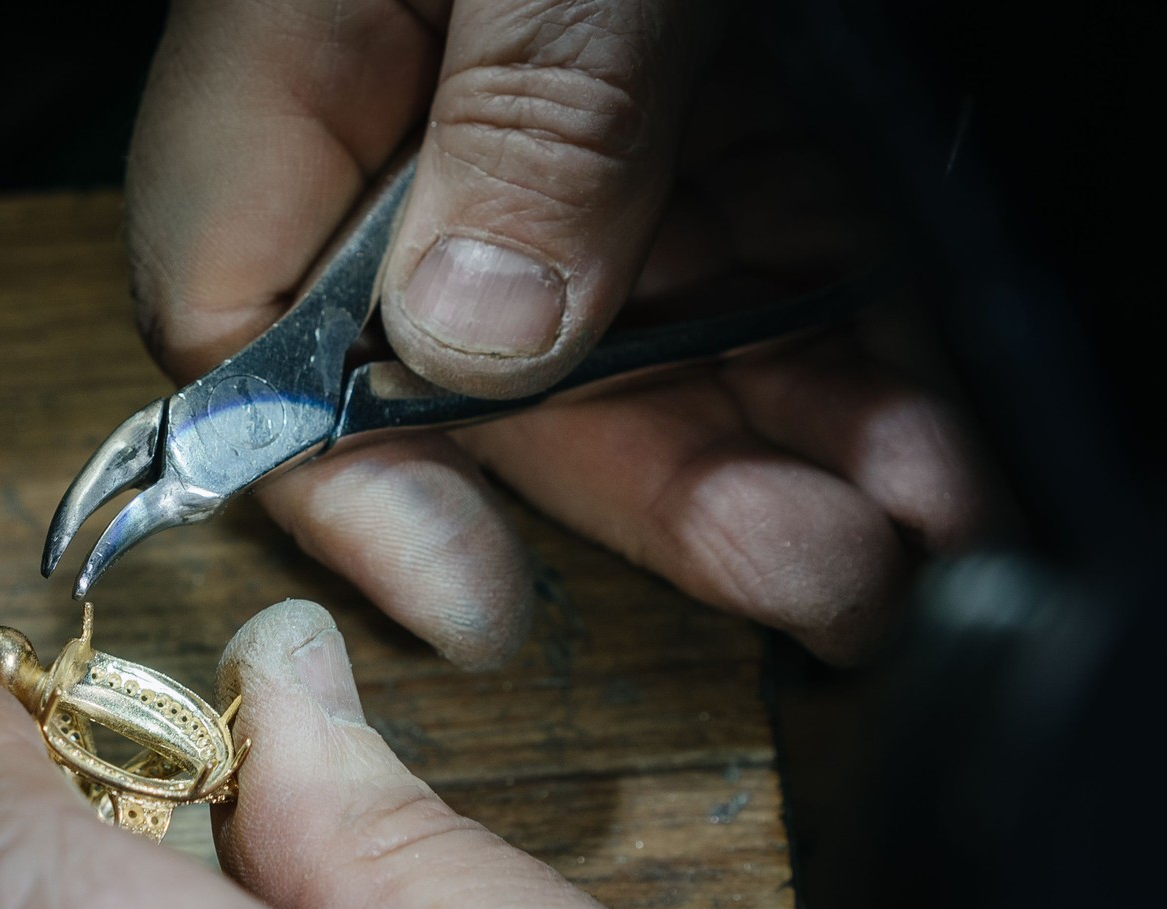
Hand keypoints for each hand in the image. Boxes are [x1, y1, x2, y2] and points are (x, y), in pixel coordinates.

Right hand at [126, 2, 993, 665]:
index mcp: (300, 57)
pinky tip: (927, 417)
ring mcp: (550, 117)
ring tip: (914, 522)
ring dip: (778, 439)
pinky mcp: (682, 102)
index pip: (239, 322)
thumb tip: (474, 342)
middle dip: (652, 485)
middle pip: (481, 368)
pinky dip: (834, 338)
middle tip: (811, 573)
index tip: (476, 593)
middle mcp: (410, 114)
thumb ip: (527, 115)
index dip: (345, 477)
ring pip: (632, 334)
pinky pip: (740, 253)